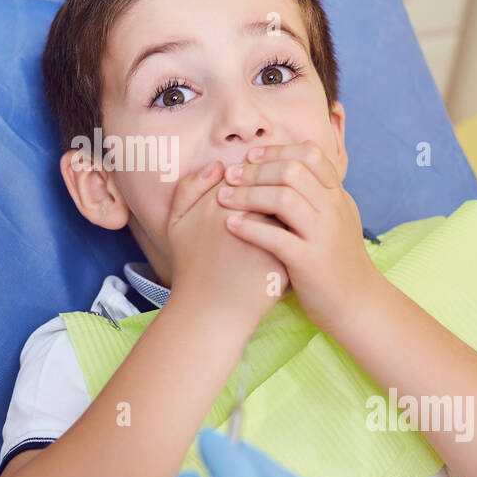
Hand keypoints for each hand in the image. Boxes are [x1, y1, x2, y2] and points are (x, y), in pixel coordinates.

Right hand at [166, 159, 286, 335]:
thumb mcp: (176, 223)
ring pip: (290, 203)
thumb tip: (219, 165)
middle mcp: (245, 213)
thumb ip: (190, 188)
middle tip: (278, 194)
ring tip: (286, 213)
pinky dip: (299, 226)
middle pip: (274, 182)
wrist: (210, 312)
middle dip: (278, 183)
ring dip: (292, 203)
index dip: (255, 173)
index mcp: (218, 200)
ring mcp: (268, 233)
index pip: (250, 169)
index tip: (257, 182)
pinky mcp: (286, 253)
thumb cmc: (191, 267)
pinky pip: (299, 228)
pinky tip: (294, 232)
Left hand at [217, 141, 376, 336]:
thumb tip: (290, 167)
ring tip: (223, 197)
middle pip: (292, 170)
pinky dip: (250, 228)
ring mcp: (323, 235)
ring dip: (248, 194)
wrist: (358, 305)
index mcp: (337, 196)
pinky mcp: (310, 262)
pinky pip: (276, 238)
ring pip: (283, 198)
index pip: (310, 155)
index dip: (277, 150)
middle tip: (231, 174)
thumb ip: (318, 196)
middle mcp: (333, 210)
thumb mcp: (336, 221)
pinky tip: (230, 225)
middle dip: (256, 169)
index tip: (251, 155)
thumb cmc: (338, 263)